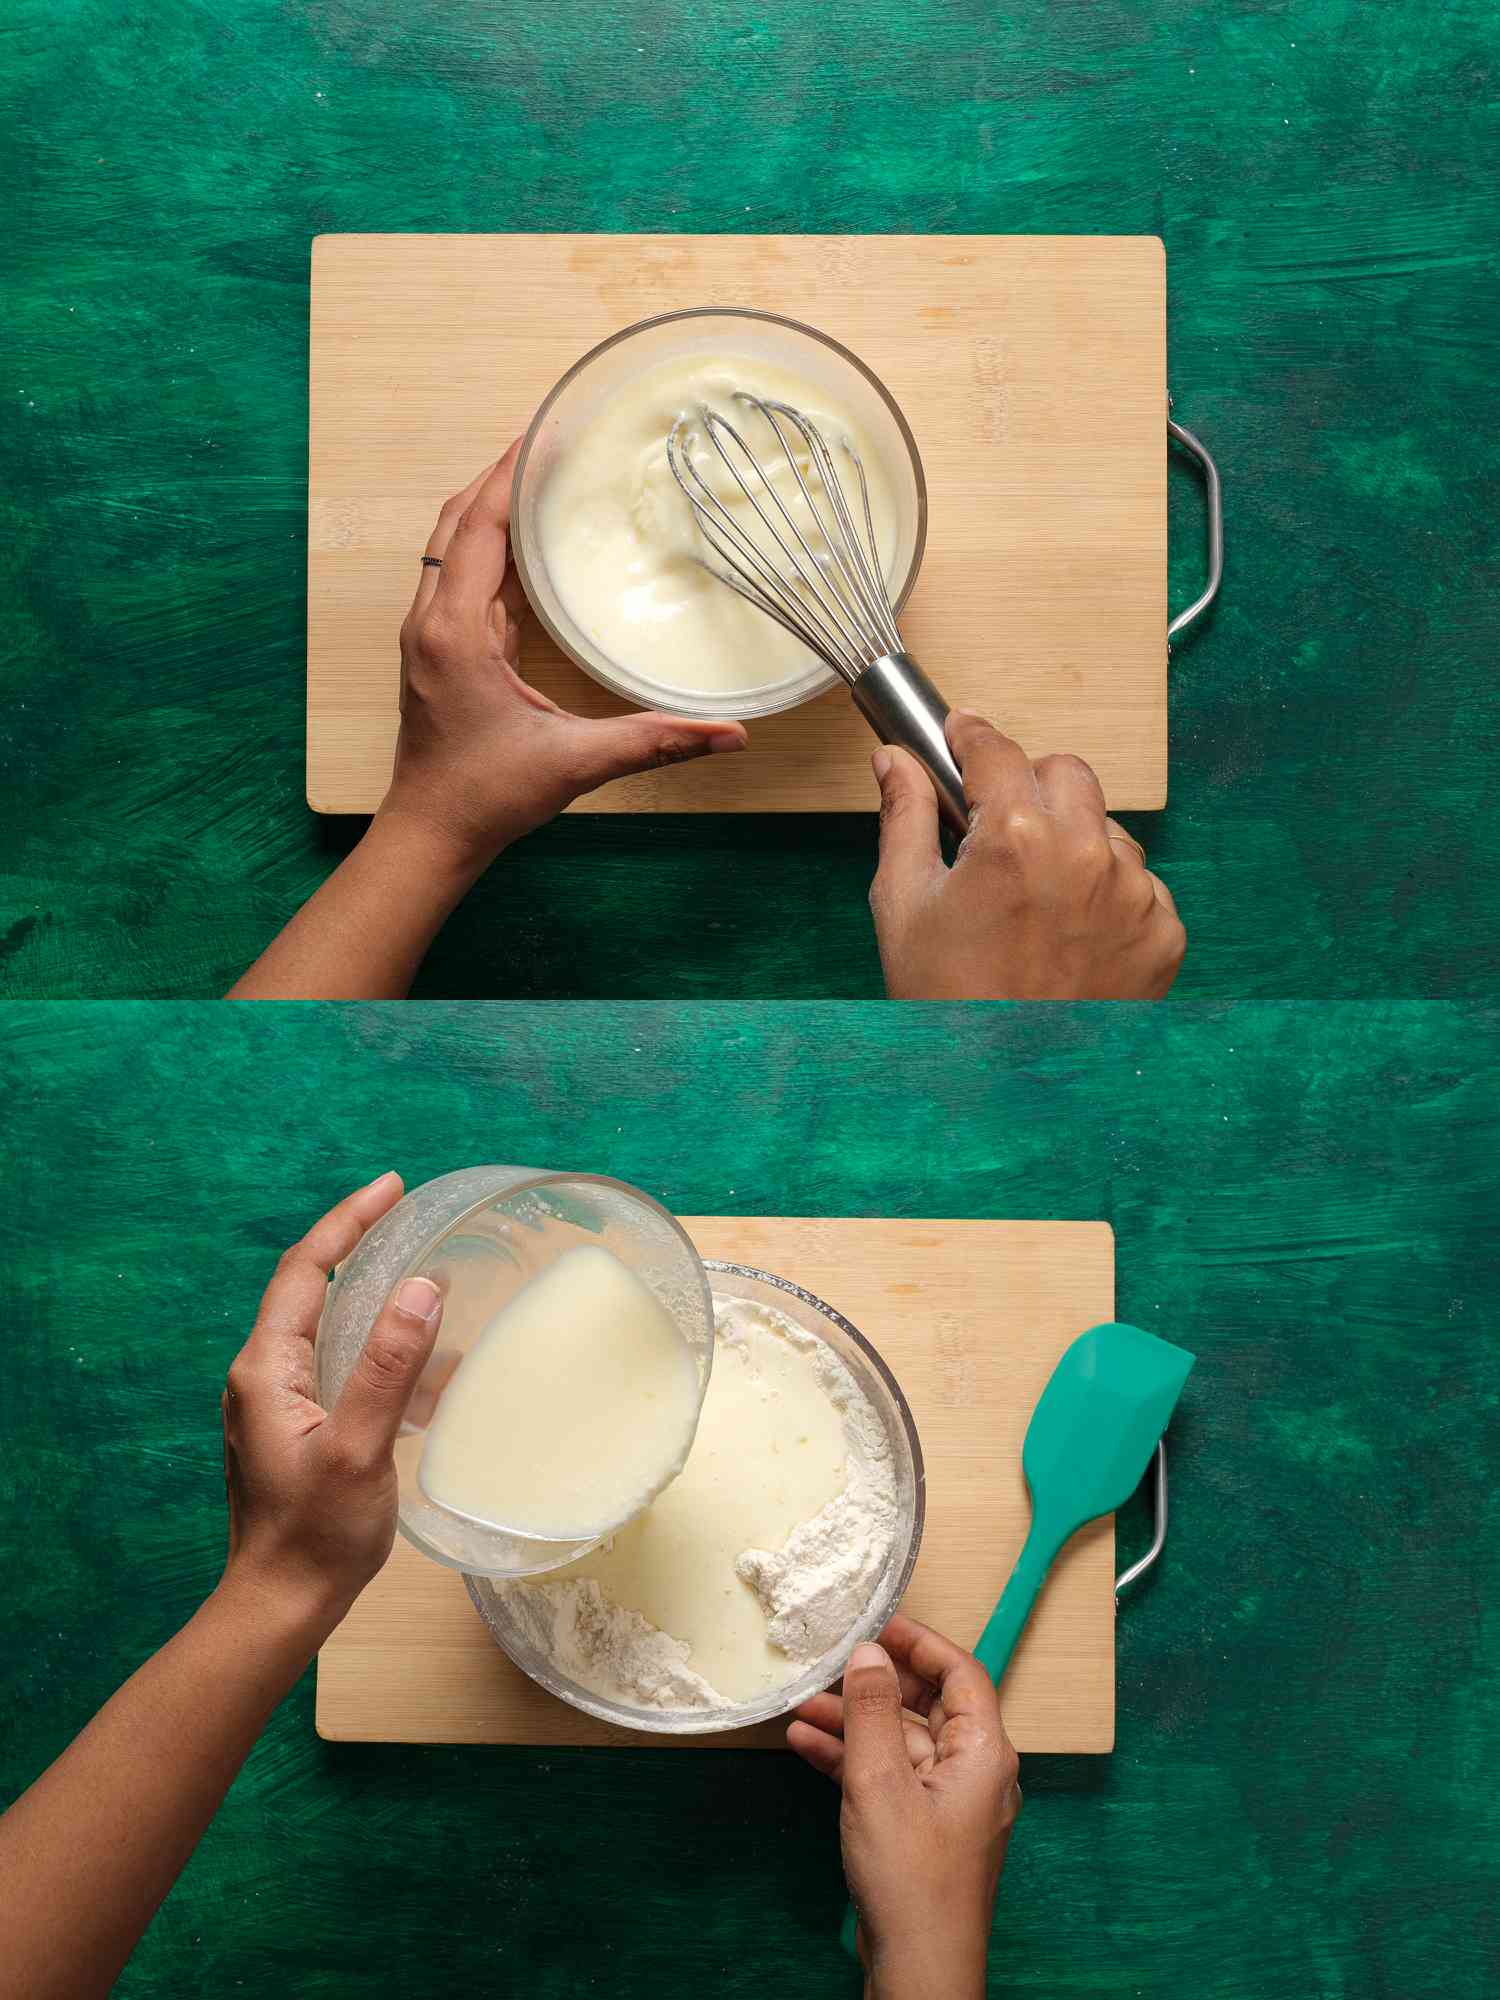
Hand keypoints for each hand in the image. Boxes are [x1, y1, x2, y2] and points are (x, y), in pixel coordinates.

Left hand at [220, 1172, 442, 1637]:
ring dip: (372, 1297)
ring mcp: (277, 1404)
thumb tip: (421, 1285)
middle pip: (310, 1288)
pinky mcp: (297, 1429)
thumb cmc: (316, 1534)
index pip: (304, 1269)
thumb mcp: (359, 1446)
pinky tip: (425, 1366)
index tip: (391, 1186)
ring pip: (327, 1328)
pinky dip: (378, 1349)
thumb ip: (389, 1365)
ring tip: (425, 1277)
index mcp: (266, 1368)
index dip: (347, 1220)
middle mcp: (263, 1376)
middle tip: (408, 1214)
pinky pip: (338, 1366)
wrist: (280, 1607)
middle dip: (358, 1245)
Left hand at [381, 443, 747, 866]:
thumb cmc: (486, 798)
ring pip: (453, 548)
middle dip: (500, 476)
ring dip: (491, 509)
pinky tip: (529, 544)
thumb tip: (730, 734)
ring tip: (542, 476)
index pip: (476, 526)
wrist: (432, 835)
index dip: (507, 474)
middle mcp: (432, 623)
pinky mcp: (442, 652)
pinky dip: (491, 549)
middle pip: (457, 522)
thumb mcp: (575, 764)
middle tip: (550, 439)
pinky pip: (462, 580)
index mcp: (455, 632)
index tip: (543, 432)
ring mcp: (432, 636)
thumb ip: (653, 742)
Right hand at [788, 1615, 1020, 1999]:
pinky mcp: (922, 1829)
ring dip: (854, 1721)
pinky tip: (806, 1745)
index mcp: (983, 1751)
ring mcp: (948, 1802)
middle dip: (876, 1682)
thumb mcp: (880, 1781)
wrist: (918, 1967)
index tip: (877, 1622)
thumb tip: (869, 1652)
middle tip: (831, 1662)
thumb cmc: (912, 1879)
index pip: (960, 1672)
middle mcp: (973, 1770)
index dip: (919, 1641)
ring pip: (901, 1740)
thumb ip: (873, 1710)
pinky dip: (852, 1758)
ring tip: (801, 1704)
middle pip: (928, 1703)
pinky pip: (890, 1775)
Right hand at [869, 712, 1185, 997]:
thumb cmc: (946, 1002)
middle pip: (1064, 772)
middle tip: (997, 825)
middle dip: (1028, 785)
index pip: (997, 749)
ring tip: (1033, 899)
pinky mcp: (1163, 932)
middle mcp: (1084, 855)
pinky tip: (1067, 934)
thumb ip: (903, 819)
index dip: (972, 736)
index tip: (962, 733)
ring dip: (1071, 842)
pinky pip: (1139, 884)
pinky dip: (1105, 895)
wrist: (1007, 1091)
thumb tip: (894, 760)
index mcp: (1014, 839)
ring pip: (1105, 828)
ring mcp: (1134, 895)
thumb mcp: (904, 907)